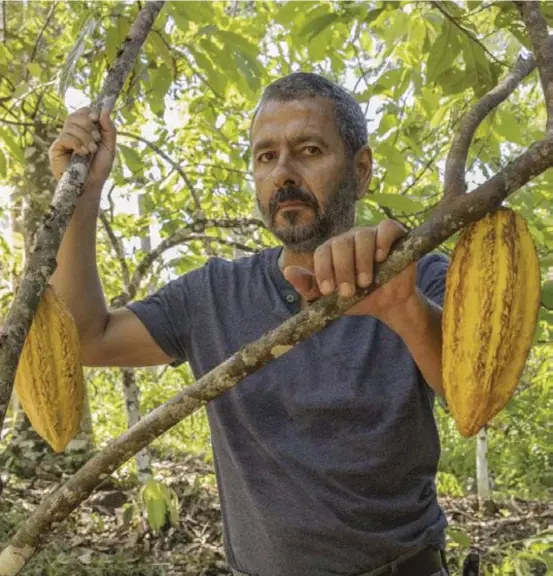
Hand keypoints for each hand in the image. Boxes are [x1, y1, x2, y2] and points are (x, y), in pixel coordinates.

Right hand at [49, 107, 115, 188]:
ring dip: (85, 138)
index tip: (96, 119)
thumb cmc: (99, 168)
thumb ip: (109, 130)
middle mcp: (72, 133)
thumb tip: (105, 110)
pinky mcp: (56, 149)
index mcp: (85, 131)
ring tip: (91, 151)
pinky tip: (82, 153)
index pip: (83, 112)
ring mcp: (63, 140)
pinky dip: (76, 144)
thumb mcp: (109, 147)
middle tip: (96, 140)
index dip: (89, 112)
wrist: (91, 186)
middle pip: (75, 116)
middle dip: (88, 126)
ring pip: (70, 126)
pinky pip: (65, 137)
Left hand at [283, 220, 416, 321]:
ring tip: (365, 282)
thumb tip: (287, 271)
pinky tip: (381, 257)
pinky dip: (382, 240)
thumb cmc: (358, 297)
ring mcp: (371, 235)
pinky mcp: (394, 235)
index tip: (328, 290)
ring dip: (362, 261)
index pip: (323, 251)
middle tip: (349, 292)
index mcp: (333, 251)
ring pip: (362, 236)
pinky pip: (386, 228)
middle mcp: (350, 239)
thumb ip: (309, 285)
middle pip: (341, 244)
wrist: (388, 304)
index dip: (323, 270)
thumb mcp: (332, 298)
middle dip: (342, 270)